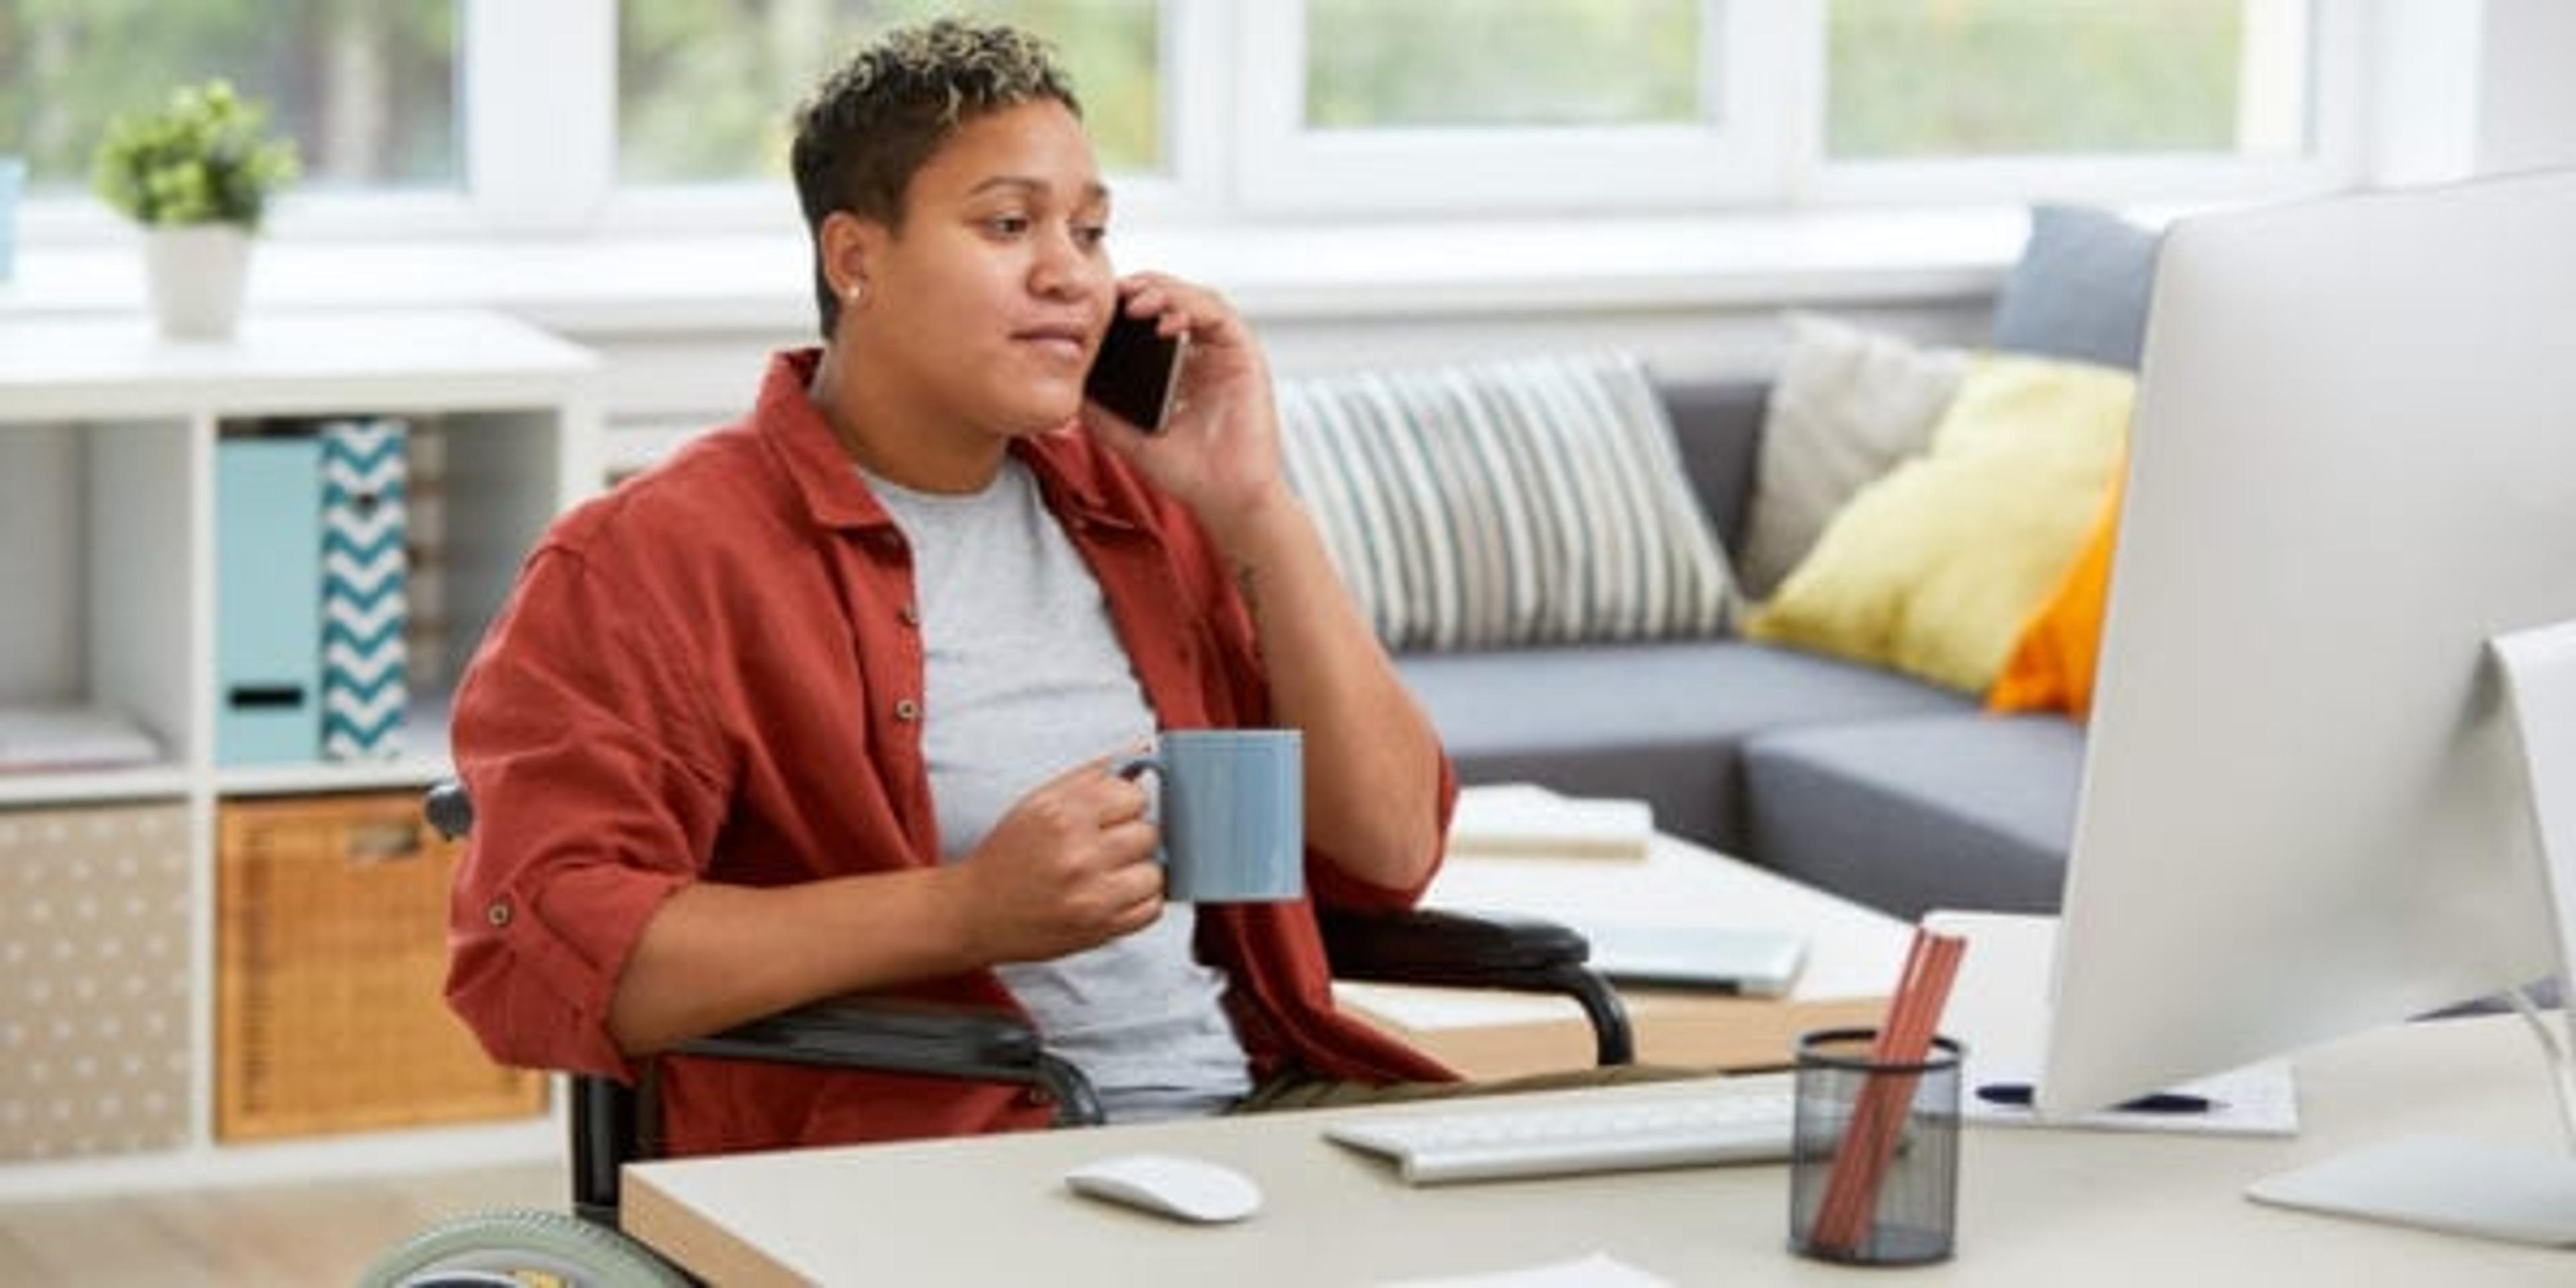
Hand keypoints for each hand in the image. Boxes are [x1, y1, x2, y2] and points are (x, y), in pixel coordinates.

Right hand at [950, 755, 1162, 963]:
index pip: (1135, 797)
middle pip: (1148, 833)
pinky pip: (1151, 909)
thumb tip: (1144, 749)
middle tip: (1107, 846)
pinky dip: (1140, 902)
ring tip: (1111, 873)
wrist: (975, 912)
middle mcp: (1078, 855)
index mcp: (1062, 815)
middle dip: (1133, 838)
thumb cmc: (1008, 855)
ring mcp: (1091, 896)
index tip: (1113, 814)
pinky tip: (1114, 896)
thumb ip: (1093, 776)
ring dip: (1139, 872)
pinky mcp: (1100, 930)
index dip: (1127, 805)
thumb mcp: (1040, 802)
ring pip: (1155, 872)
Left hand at [1081, 273, 1294, 551]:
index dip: (1128, 303)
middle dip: (1144, 288)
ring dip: (1166, 292)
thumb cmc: (1186, 471)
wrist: (1223, 498)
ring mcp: (1226, 353)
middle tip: (1115, 293)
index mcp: (1179, 368)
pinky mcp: (1246, 356)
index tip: (1098, 305)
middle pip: (1175, 300)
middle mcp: (1204, 355)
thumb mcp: (1125, 434)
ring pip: (1198, 299)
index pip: (1154, 318)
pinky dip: (1193, 310)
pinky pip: (1220, 317)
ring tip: (1135, 302)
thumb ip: (1099, 407)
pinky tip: (1166, 323)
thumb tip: (1066, 382)